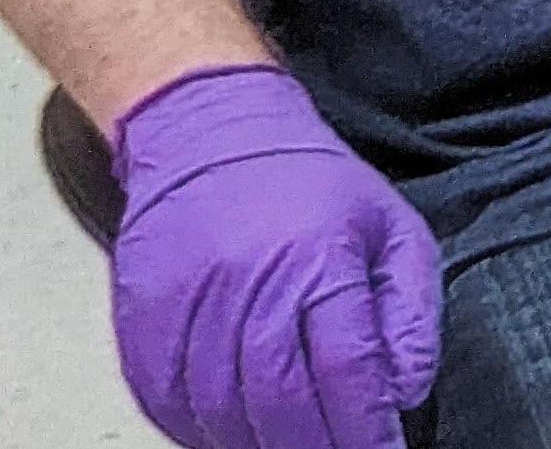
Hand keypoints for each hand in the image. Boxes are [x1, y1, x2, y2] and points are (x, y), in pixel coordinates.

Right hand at [110, 63, 441, 448]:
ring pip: (222, 415)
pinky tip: (237, 430)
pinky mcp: (141, 326)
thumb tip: (404, 390)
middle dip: (316, 447)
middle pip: (279, 405)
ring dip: (260, 444)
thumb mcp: (391, 229)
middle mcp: (247, 288)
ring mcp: (186, 310)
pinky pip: (169, 406)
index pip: (346, 371)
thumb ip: (408, 313)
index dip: (367, 429)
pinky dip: (205, 430)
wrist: (209, 132)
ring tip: (295, 443)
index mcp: (318, 262)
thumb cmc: (306, 183)